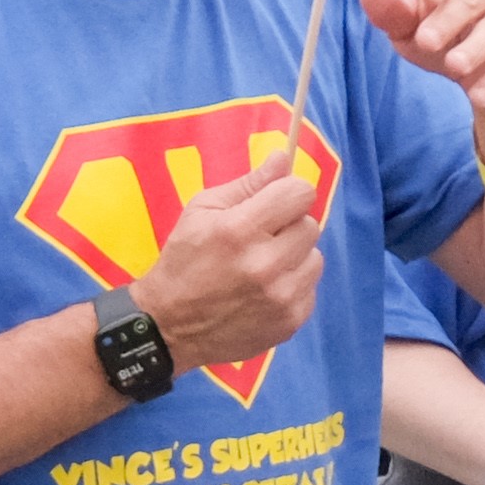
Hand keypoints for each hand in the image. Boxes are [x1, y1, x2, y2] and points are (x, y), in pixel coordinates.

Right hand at [130, 152, 323, 378]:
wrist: (169, 326)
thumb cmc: (183, 262)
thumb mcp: (201, 211)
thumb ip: (247, 184)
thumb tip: (284, 158)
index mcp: (240, 230)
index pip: (299, 193)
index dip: (287, 193)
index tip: (275, 202)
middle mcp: (265, 264)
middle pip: (310, 225)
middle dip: (288, 226)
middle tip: (261, 238)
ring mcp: (281, 297)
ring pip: (315, 258)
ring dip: (294, 257)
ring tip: (263, 266)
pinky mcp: (290, 322)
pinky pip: (310, 289)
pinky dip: (292, 286)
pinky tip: (264, 291)